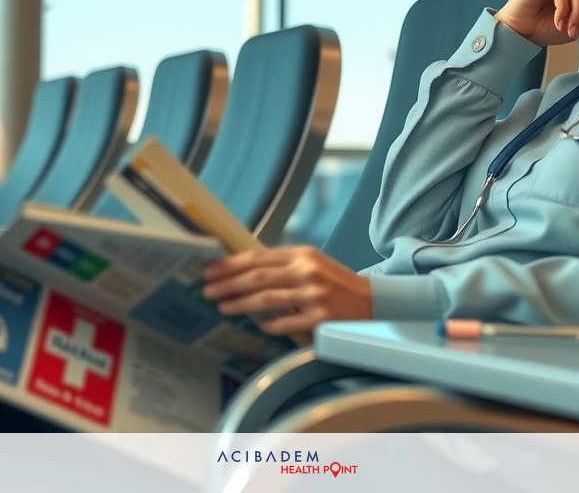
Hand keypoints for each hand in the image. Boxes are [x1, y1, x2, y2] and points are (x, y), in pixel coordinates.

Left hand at [201, 247, 371, 334]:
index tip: (210, 270)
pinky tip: (257, 325)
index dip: (230, 264)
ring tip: (223, 306)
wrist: (372, 301)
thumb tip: (243, 270)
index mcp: (302, 254)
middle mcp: (307, 271)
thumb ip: (282, 264)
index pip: (258, 256)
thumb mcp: (312, 263)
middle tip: (207, 289)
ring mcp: (313, 295)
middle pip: (257, 277)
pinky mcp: (320, 318)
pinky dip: (268, 324)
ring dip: (240, 303)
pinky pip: (285, 323)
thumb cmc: (337, 282)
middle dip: (227, 284)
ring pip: (266, 299)